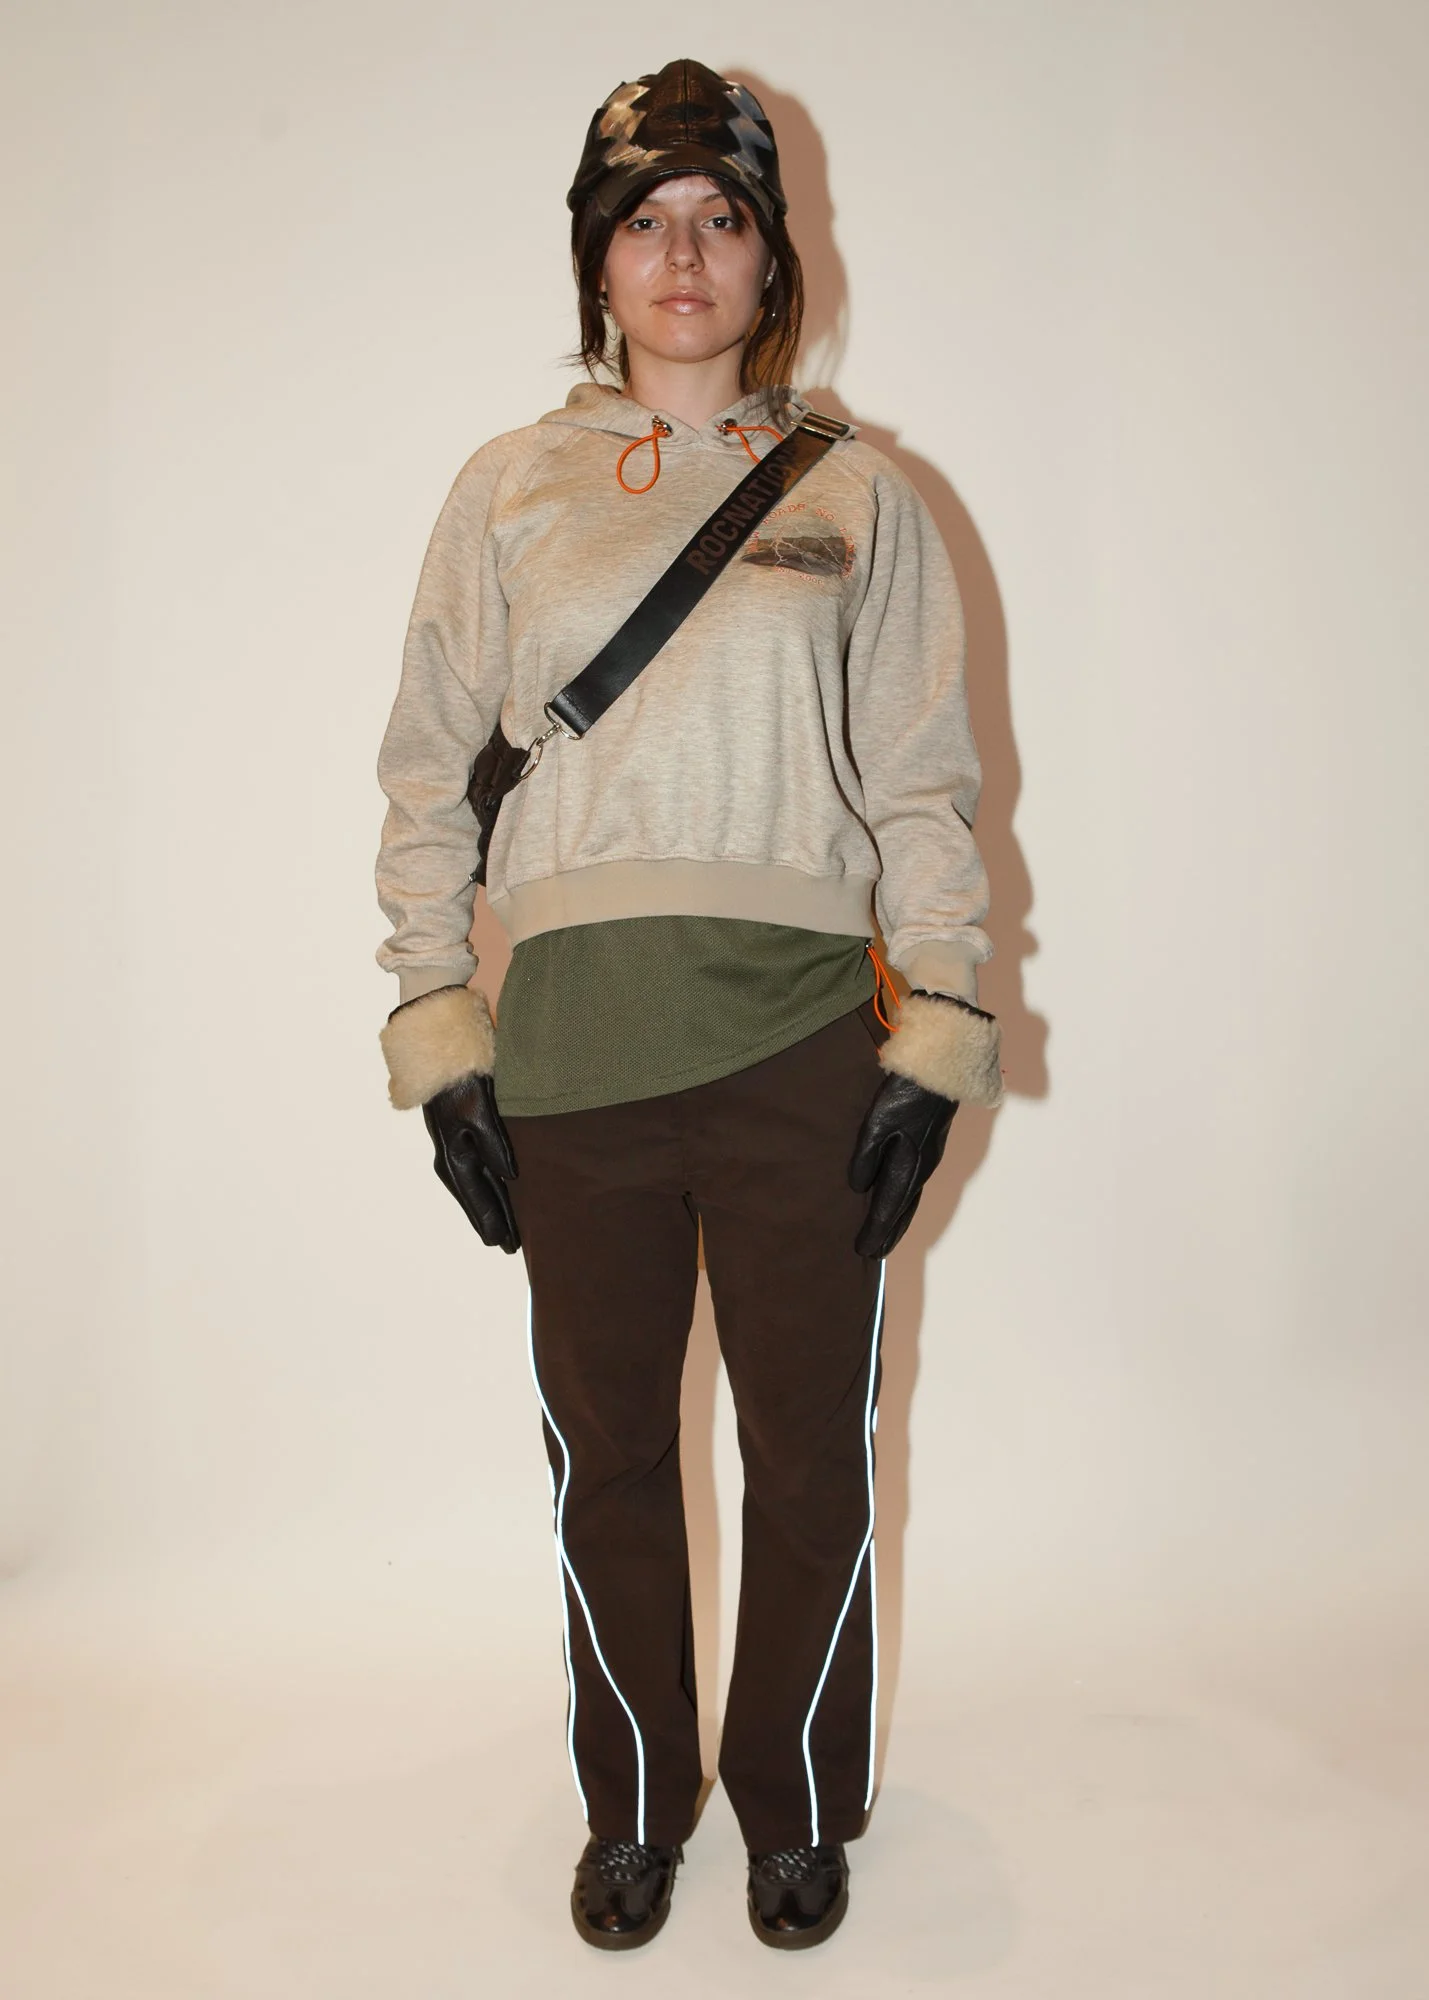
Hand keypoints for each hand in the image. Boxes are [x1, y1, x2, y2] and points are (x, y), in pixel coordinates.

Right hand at [422, 1071, 520, 1252]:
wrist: (440, 1064)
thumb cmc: (461, 1084)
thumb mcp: (480, 1112)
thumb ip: (495, 1145)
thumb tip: (510, 1178)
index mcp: (454, 1158)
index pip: (478, 1198)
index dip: (492, 1222)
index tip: (505, 1244)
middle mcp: (451, 1161)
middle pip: (477, 1199)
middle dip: (493, 1222)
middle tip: (511, 1247)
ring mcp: (454, 1153)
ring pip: (477, 1190)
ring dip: (492, 1209)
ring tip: (505, 1231)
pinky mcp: (459, 1143)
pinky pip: (476, 1177)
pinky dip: (487, 1192)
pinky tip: (497, 1197)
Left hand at [848, 1071, 956, 1259]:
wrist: (941, 1073)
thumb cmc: (905, 1096)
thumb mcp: (876, 1124)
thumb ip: (866, 1157)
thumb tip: (860, 1188)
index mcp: (909, 1167)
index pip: (889, 1208)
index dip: (875, 1230)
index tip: (863, 1251)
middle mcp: (922, 1170)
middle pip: (904, 1211)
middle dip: (888, 1234)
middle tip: (874, 1254)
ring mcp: (928, 1160)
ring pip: (911, 1200)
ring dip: (898, 1221)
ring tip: (886, 1237)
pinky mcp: (929, 1149)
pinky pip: (915, 1186)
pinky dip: (905, 1203)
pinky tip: (900, 1201)